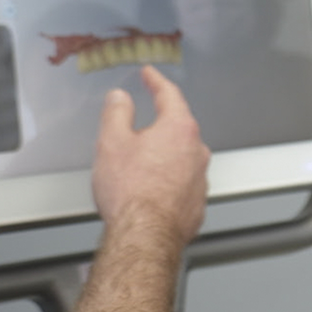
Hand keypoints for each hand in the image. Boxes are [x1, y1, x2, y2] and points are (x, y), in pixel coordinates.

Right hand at [93, 66, 209, 242]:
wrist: (144, 236)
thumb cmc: (131, 192)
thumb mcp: (112, 141)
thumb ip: (117, 112)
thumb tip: (120, 98)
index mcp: (178, 129)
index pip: (169, 94)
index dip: (156, 81)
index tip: (150, 75)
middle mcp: (196, 152)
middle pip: (178, 127)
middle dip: (159, 124)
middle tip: (138, 126)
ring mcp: (200, 180)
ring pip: (181, 158)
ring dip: (163, 157)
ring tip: (138, 167)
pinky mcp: (196, 205)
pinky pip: (182, 185)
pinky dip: (168, 182)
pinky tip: (149, 191)